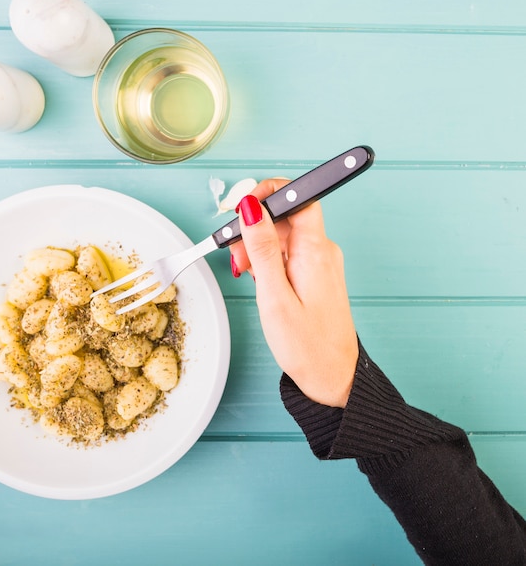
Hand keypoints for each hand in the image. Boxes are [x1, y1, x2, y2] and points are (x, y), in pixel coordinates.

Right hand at [230, 179, 358, 407]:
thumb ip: (261, 249)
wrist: (334, 378)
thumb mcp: (274, 296)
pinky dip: (269, 261)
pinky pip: (289, 253)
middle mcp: (322, 251)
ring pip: (284, 235)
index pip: (300, 197)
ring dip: (259, 247)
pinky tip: (260, 280)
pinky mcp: (316, 274)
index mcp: (315, 252)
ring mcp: (320, 262)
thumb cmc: (306, 346)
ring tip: (246, 273)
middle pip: (285, 216)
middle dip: (255, 228)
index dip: (271, 193)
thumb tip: (250, 207)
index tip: (243, 207)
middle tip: (236, 256)